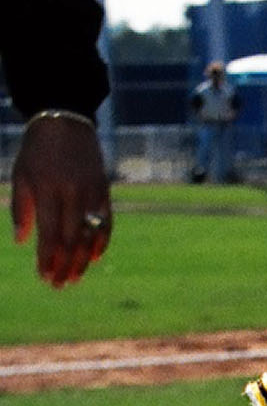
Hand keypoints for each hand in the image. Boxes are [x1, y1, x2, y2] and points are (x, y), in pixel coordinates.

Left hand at [11, 114, 111, 287]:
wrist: (65, 121)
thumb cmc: (36, 150)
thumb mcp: (21, 175)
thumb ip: (21, 209)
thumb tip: (22, 241)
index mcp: (48, 190)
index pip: (50, 234)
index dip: (47, 258)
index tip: (43, 276)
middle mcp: (72, 193)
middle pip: (72, 240)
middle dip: (65, 266)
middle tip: (58, 285)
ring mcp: (91, 192)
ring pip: (90, 235)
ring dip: (83, 261)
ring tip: (74, 278)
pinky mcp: (104, 190)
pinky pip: (106, 222)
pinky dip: (101, 242)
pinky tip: (94, 257)